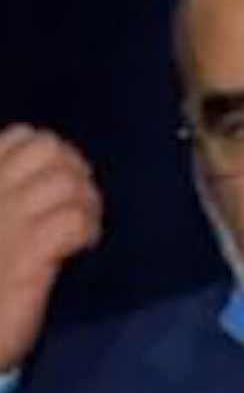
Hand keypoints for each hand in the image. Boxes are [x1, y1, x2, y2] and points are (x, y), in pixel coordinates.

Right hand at [0, 124, 101, 370]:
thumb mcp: (0, 224)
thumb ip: (13, 194)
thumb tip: (58, 172)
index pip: (25, 137)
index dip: (57, 155)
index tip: (64, 185)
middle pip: (51, 149)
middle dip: (78, 174)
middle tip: (80, 207)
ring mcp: (6, 221)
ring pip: (67, 181)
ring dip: (87, 204)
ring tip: (82, 230)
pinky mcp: (28, 255)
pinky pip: (73, 220)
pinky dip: (87, 230)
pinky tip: (80, 246)